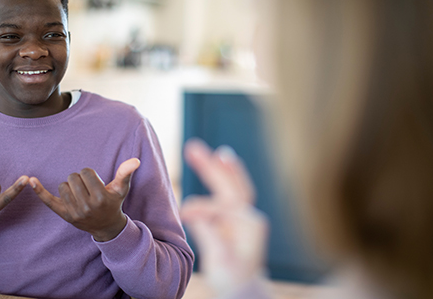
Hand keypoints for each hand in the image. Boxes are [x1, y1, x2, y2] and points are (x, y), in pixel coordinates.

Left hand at [29, 158, 140, 241]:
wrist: (106, 226)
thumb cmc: (113, 202)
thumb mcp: (121, 189)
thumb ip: (126, 173)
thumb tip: (135, 160)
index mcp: (100, 197)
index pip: (86, 172)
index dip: (89, 174)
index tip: (94, 183)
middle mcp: (86, 206)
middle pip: (73, 177)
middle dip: (80, 179)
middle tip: (87, 190)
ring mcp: (74, 212)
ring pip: (63, 185)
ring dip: (70, 186)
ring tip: (80, 195)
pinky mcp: (63, 215)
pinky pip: (48, 200)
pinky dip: (39, 190)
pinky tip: (30, 180)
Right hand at [180, 138, 268, 295]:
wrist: (244, 287)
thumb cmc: (232, 277)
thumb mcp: (219, 259)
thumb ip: (209, 234)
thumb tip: (191, 211)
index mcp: (248, 224)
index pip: (221, 205)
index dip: (201, 207)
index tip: (183, 214)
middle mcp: (249, 215)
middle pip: (230, 184)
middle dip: (211, 166)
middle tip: (193, 147)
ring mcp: (245, 215)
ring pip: (232, 184)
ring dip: (219, 166)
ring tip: (210, 149)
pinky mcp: (239, 216)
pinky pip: (232, 190)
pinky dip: (225, 174)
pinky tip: (220, 161)